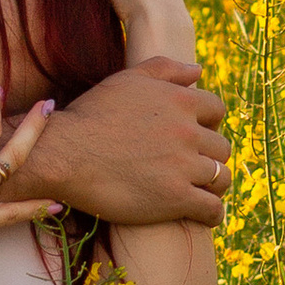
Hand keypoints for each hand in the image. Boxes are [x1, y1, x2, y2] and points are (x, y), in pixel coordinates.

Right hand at [32, 61, 228, 226]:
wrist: (64, 154)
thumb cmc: (90, 116)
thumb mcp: (126, 79)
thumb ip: (165, 69)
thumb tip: (199, 71)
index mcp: (180, 101)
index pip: (217, 111)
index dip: (208, 124)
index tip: (195, 136)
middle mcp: (188, 132)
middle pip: (221, 147)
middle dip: (210, 156)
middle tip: (193, 167)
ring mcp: (183, 167)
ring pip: (221, 178)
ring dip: (213, 185)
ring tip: (200, 191)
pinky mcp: (175, 199)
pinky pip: (212, 209)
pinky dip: (212, 214)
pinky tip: (201, 215)